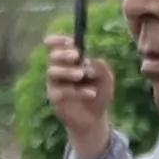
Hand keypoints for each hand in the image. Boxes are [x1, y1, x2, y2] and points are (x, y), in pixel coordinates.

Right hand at [41, 33, 117, 153]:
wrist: (96, 118)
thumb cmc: (100, 94)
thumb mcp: (106, 78)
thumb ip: (101, 66)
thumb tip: (88, 63)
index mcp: (72, 62)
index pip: (59, 47)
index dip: (59, 41)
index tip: (69, 41)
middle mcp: (60, 70)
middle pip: (53, 57)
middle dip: (63, 54)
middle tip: (76, 56)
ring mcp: (55, 84)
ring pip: (52, 72)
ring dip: (67, 71)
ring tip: (81, 75)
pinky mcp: (54, 98)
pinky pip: (60, 91)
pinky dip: (77, 91)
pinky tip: (90, 94)